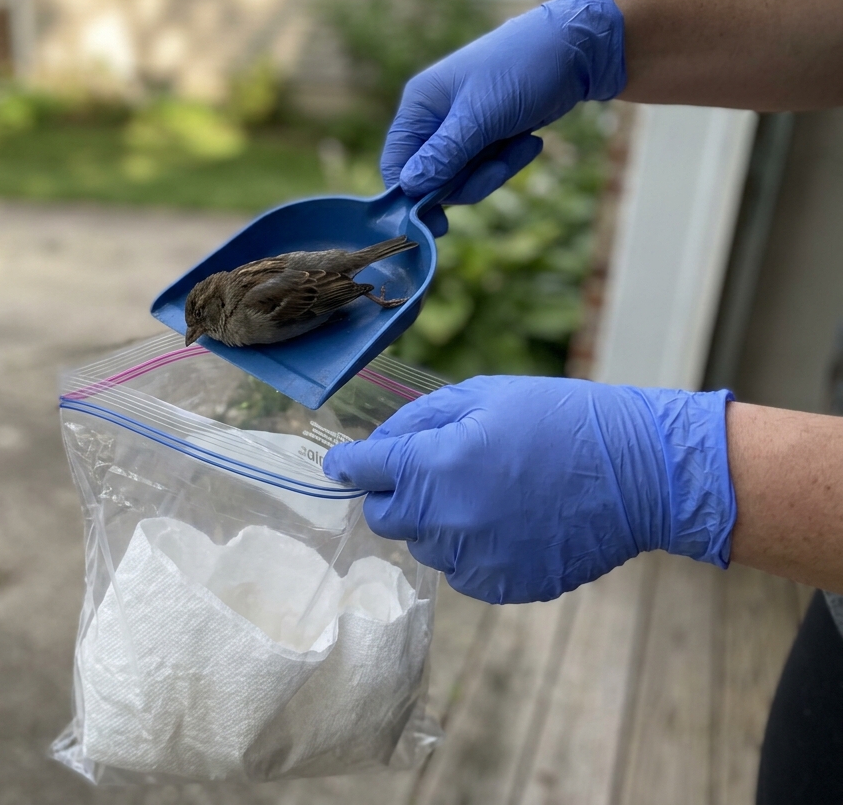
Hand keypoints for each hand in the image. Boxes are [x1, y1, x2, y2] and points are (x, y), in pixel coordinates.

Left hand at [323, 376, 735, 603]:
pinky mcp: (502, 586)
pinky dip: (468, 549)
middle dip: (394, 494)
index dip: (348, 464)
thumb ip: (419, 420)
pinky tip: (504, 521)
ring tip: (482, 492)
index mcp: (437, 464)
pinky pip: (460, 572)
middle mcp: (447, 518)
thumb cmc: (560, 419)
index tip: (341, 463)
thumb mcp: (484, 395)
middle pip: (384, 517)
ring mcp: (475, 558)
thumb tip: (377, 444)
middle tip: (426, 472)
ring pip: (423, 546)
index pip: (363, 472)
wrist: (640, 472)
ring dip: (434, 522)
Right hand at [383, 0, 626, 200]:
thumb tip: (409, 187)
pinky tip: (531, 141)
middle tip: (498, 170)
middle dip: (468, 181)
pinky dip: (509, 161)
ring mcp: (462, 127)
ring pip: (463, 177)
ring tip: (524, 144)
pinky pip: (487, 167)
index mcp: (420, 106)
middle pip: (432, 178)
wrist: (578, 48)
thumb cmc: (522, 70)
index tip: (440, 221)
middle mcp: (434, 118)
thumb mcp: (481, 116)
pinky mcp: (488, 134)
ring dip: (494, 171)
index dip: (412, 195)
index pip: (397, 163)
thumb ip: (444, 154)